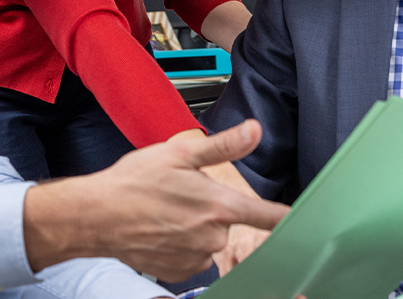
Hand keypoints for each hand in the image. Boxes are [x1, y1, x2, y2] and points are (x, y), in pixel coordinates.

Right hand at [22, 119, 289, 281]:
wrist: (96, 215)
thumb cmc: (134, 182)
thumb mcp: (180, 151)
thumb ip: (223, 145)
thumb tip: (255, 130)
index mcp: (219, 206)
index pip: (268, 215)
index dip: (287, 216)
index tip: (305, 219)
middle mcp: (212, 236)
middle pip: (229, 222)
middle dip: (212, 209)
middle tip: (182, 194)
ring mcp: (195, 258)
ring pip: (208, 239)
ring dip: (195, 227)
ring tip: (166, 210)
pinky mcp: (178, 272)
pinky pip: (191, 257)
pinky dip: (181, 244)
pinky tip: (161, 228)